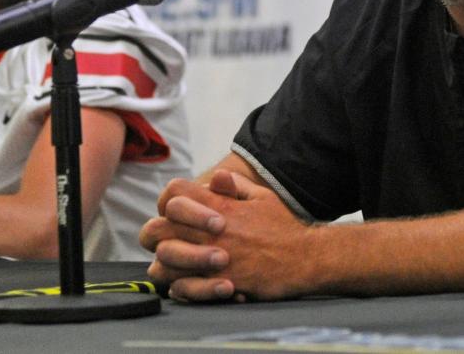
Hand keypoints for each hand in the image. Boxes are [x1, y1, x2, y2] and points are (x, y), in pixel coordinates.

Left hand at [139, 170, 314, 301]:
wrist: (305, 258)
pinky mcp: (222, 283)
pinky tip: (184, 282)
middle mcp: (214, 231)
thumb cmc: (284, 226)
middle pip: (160, 227)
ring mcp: (215, 258)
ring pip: (165, 259)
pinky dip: (178, 285)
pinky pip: (183, 286)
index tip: (176, 211)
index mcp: (222, 207)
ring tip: (172, 262)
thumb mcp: (262, 197)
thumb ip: (235, 186)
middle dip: (158, 231)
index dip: (169, 200)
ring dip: (165, 260)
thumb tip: (217, 176)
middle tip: (167, 237)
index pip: (175, 193)